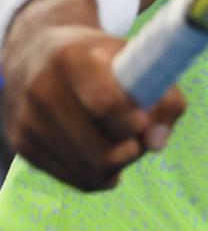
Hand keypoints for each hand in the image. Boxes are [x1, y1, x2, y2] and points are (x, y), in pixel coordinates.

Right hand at [1, 0, 185, 190]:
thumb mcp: (132, 58)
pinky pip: (74, 178)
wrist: (40, 52)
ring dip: (118, 166)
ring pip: (88, 170)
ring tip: (127, 145)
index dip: (133, 122)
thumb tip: (158, 142)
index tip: (146, 123)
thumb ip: (162, 94)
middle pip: (97, 149)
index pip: (105, 103)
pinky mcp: (23, 144)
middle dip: (131, 150)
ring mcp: (29, 120)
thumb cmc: (98, 57)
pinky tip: (105, 153)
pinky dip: (99, 174)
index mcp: (71, 57)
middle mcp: (42, 89)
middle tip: (140, 138)